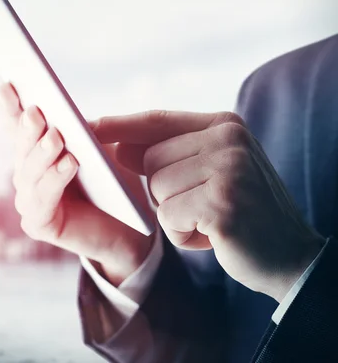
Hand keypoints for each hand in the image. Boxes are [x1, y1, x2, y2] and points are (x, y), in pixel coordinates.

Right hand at [0, 83, 155, 285]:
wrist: (130, 229)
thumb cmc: (114, 185)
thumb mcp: (103, 149)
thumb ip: (87, 134)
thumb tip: (72, 121)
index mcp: (38, 151)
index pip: (19, 126)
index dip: (11, 106)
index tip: (8, 84)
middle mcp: (27, 174)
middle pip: (22, 147)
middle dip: (27, 129)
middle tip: (35, 111)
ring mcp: (29, 199)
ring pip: (29, 173)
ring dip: (42, 154)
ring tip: (56, 137)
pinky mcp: (39, 223)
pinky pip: (42, 200)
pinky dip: (54, 180)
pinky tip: (69, 163)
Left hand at [92, 110, 325, 301]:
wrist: (291, 256)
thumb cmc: (242, 213)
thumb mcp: (209, 173)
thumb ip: (169, 155)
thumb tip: (117, 147)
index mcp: (224, 125)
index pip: (157, 120)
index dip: (119, 125)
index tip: (86, 127)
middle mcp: (228, 139)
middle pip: (150, 160)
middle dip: (164, 191)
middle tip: (202, 205)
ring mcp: (228, 168)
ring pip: (157, 188)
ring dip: (175, 214)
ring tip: (210, 220)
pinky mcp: (223, 202)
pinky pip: (168, 216)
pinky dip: (183, 234)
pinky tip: (214, 236)